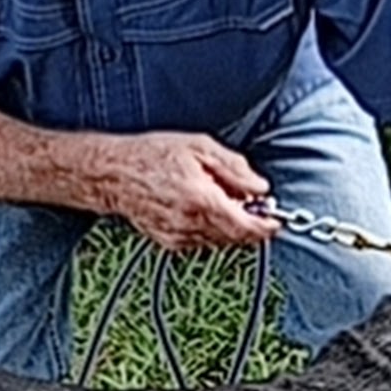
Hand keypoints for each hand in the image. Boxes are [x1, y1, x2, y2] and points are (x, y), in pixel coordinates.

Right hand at [96, 133, 279, 252]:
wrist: (113, 173)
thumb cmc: (153, 155)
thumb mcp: (200, 148)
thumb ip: (235, 169)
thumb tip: (261, 187)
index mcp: (202, 200)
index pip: (246, 227)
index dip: (266, 227)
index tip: (277, 220)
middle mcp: (191, 224)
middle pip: (236, 237)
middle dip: (249, 223)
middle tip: (251, 201)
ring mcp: (179, 237)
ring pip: (220, 240)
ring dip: (229, 225)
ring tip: (220, 197)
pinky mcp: (170, 242)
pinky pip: (202, 241)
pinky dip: (210, 228)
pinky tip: (200, 206)